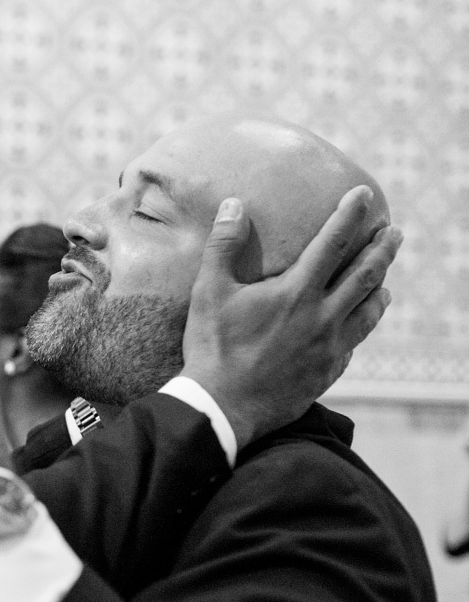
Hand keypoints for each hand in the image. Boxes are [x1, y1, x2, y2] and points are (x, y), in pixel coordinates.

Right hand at [181, 186, 400, 448]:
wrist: (224, 406)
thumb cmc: (213, 347)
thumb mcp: (209, 292)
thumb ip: (223, 246)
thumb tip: (234, 204)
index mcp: (297, 292)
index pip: (333, 242)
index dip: (350, 215)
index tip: (364, 195)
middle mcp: (323, 316)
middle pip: (366, 274)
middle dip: (382, 248)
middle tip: (393, 232)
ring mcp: (330, 347)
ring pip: (369, 310)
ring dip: (381, 287)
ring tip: (385, 278)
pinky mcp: (328, 371)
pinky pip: (355, 342)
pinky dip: (363, 325)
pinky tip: (358, 323)